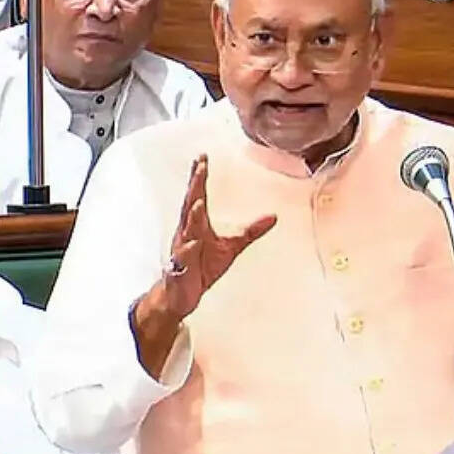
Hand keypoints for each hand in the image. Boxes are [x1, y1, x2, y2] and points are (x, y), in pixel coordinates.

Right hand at [131, 155, 275, 376]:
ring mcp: (181, 251)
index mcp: (197, 225)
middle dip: (194, 186)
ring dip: (192, 216)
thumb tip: (274, 216)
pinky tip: (193, 244)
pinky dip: (187, 252)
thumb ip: (251, 231)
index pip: (198, 196)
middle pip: (190, 205)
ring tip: (198, 202)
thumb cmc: (202, 267)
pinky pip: (183, 259)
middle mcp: (186, 233)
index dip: (200, 177)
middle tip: (199, 166)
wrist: (182, 296)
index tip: (203, 157)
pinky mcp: (179, 270)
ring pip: (186, 231)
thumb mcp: (232, 248)